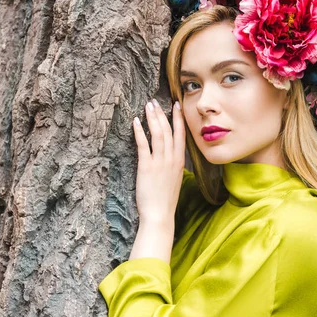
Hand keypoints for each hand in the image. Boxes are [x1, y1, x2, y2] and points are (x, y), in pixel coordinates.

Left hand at [133, 98, 185, 224]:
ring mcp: (159, 162)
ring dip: (152, 118)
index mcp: (179, 161)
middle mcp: (171, 159)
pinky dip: (139, 131)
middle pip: (167, 130)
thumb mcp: (175, 178)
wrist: (160, 214)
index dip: (178, 118)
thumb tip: (171, 155)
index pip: (180, 134)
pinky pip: (143, 145)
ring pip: (157, 134)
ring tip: (147, 106)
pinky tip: (135, 122)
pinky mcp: (146, 166)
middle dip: (161, 113)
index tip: (176, 105)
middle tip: (154, 102)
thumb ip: (173, 164)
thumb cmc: (165, 199)